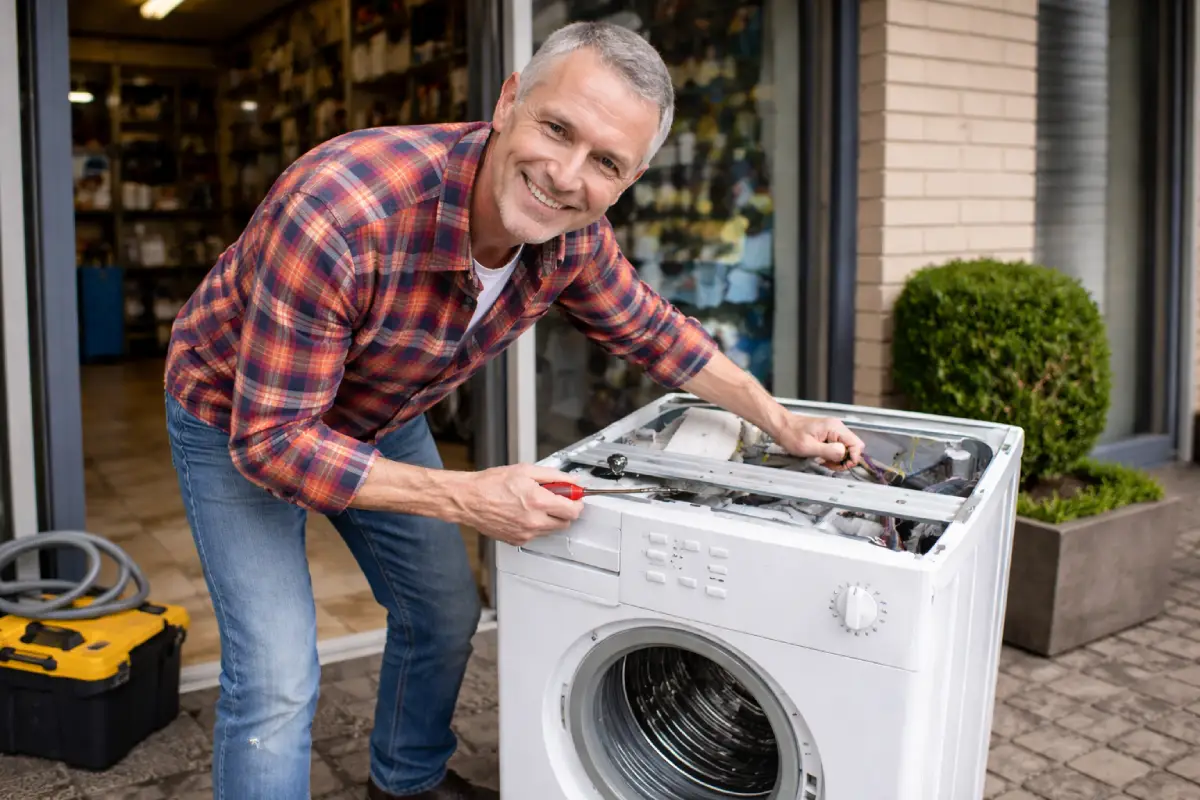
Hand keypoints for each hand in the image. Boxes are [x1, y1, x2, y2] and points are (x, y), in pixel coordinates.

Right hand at [450, 464, 583, 545]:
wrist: (469, 499)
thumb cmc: (491, 484)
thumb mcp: (525, 470)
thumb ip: (553, 476)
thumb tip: (571, 481)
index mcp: (538, 501)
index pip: (573, 510)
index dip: (576, 502)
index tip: (574, 497)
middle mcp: (534, 521)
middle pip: (566, 522)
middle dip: (564, 510)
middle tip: (555, 498)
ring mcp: (526, 533)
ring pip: (552, 530)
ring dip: (551, 518)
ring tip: (535, 504)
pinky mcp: (518, 540)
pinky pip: (537, 535)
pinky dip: (536, 525)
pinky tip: (524, 513)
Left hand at [773, 415, 865, 467]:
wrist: (782, 426)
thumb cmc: (791, 435)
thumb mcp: (809, 447)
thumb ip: (829, 451)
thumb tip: (844, 454)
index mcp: (835, 428)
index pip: (856, 445)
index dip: (851, 458)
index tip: (839, 465)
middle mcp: (837, 427)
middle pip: (853, 447)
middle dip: (845, 459)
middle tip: (830, 464)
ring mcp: (833, 430)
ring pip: (846, 448)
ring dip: (838, 458)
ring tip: (824, 461)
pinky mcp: (828, 434)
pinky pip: (838, 446)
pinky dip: (833, 454)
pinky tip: (822, 457)